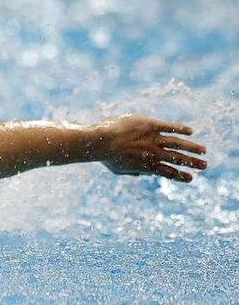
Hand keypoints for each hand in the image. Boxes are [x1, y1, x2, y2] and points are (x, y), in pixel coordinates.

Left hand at [91, 115, 206, 182]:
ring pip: (178, 144)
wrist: (99, 141)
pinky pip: (170, 127)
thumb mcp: (118, 170)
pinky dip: (181, 129)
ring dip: (192, 148)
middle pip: (177, 159)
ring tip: (203, 151)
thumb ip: (132, 173)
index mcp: (146, 165)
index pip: (168, 172)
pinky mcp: (151, 125)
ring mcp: (153, 139)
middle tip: (205, 166)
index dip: (180, 176)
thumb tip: (143, 175)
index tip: (190, 179)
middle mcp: (153, 153)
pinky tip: (191, 131)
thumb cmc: (105, 157)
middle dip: (192, 163)